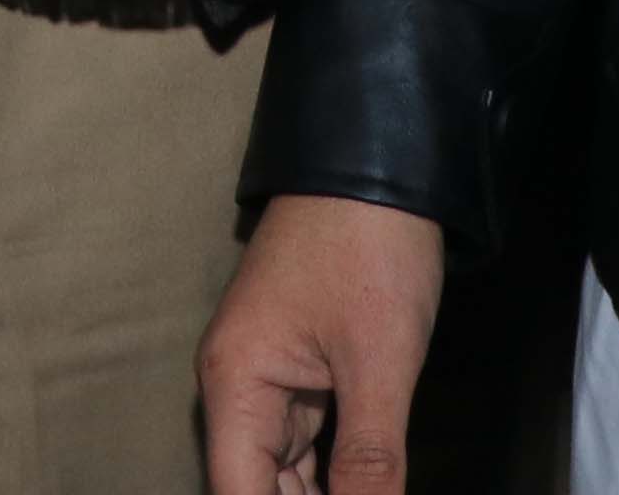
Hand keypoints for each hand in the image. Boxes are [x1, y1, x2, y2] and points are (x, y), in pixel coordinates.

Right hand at [198, 193, 444, 493]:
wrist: (382, 159)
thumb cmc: (370, 250)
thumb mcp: (379, 363)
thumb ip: (369, 463)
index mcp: (236, 385)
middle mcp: (240, 386)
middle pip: (258, 487)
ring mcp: (272, 376)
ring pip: (286, 473)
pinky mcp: (305, 366)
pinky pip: (312, 445)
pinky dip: (336, 478)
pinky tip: (365, 491)